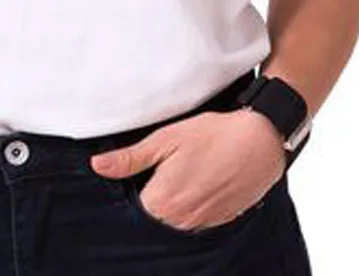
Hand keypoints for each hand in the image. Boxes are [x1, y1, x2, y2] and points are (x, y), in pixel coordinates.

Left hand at [90, 108, 285, 232]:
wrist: (260, 141)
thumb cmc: (213, 135)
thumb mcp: (166, 139)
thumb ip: (131, 158)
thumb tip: (98, 166)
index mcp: (163, 201)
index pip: (132, 212)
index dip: (130, 193)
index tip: (135, 176)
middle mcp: (181, 221)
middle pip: (152, 219)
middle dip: (150, 200)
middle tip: (157, 172)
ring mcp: (203, 224)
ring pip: (174, 222)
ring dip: (171, 205)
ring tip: (179, 176)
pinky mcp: (221, 221)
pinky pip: (196, 221)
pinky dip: (191, 206)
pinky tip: (197, 183)